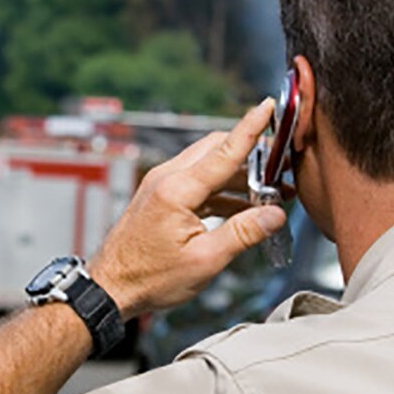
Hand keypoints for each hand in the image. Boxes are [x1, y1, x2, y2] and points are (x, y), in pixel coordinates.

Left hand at [89, 99, 287, 319]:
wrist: (111, 288)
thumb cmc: (150, 278)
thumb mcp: (205, 261)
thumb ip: (243, 234)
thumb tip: (274, 215)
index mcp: (177, 190)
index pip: (224, 151)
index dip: (251, 127)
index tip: (268, 106)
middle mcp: (167, 179)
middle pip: (217, 149)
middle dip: (252, 154)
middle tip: (282, 166)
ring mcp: (162, 185)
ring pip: (209, 165)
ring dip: (240, 175)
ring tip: (271, 194)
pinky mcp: (162, 197)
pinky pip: (199, 182)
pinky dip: (223, 190)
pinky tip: (245, 208)